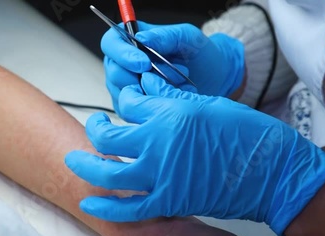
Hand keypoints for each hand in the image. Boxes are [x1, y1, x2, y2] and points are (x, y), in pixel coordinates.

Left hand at [65, 73, 324, 235]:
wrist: (270, 170)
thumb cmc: (244, 131)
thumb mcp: (206, 102)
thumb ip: (170, 97)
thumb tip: (146, 87)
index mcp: (169, 114)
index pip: (128, 105)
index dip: (122, 101)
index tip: (124, 103)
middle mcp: (158, 144)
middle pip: (107, 139)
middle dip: (94, 129)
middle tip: (92, 125)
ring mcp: (160, 176)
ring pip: (108, 173)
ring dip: (86, 166)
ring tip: (73, 159)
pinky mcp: (168, 202)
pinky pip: (129, 210)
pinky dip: (106, 209)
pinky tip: (88, 203)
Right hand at [102, 22, 244, 113]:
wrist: (213, 76)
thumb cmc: (198, 53)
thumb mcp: (186, 36)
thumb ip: (164, 35)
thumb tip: (141, 39)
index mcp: (130, 40)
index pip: (111, 44)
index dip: (123, 55)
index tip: (144, 63)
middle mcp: (123, 64)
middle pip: (114, 73)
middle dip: (139, 78)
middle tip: (166, 76)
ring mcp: (126, 87)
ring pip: (124, 94)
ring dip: (151, 92)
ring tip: (176, 84)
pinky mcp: (133, 107)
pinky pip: (134, 111)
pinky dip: (155, 106)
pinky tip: (172, 98)